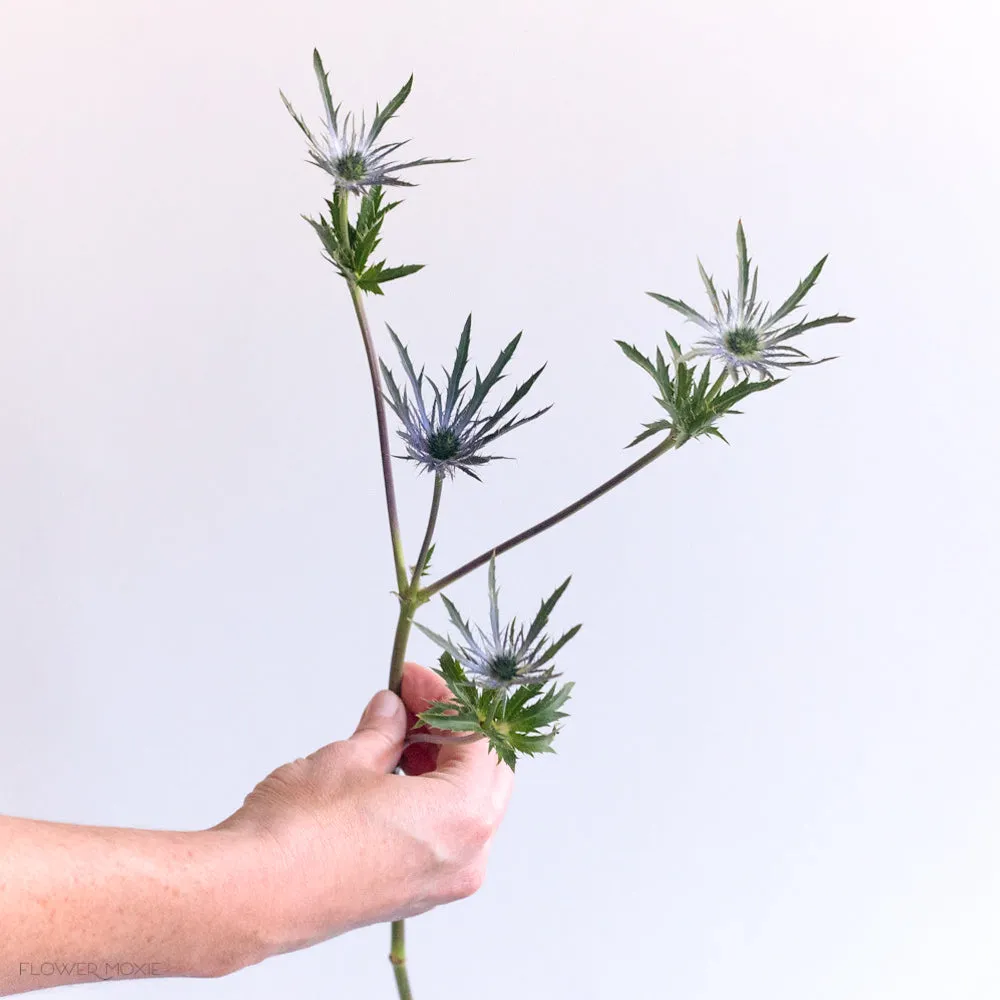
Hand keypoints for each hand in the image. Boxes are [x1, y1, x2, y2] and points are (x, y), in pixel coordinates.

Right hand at [216, 662, 513, 960]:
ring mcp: (441, 883)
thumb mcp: (349, 759)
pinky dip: (427, 799)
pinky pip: (441, 836)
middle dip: (450, 729)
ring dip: (438, 763)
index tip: (412, 679)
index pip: (477, 739)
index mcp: (464, 816)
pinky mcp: (412, 895)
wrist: (251, 896)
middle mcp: (466, 856)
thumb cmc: (300, 833)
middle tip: (411, 700)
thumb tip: (393, 712)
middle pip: (483, 773)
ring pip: (465, 806)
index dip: (446, 699)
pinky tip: (391, 774)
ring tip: (395, 732)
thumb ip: (384, 731)